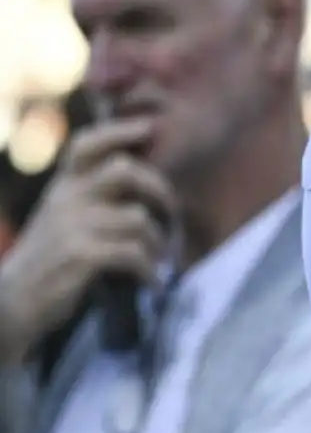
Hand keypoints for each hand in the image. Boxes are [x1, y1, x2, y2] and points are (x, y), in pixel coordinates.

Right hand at [0, 118, 173, 361]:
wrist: (13, 304)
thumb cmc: (48, 262)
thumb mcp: (61, 221)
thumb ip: (90, 199)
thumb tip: (140, 178)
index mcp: (61, 188)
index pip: (85, 145)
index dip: (118, 131)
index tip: (149, 128)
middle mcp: (65, 200)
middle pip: (126, 171)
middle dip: (160, 191)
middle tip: (172, 214)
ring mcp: (72, 226)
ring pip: (138, 217)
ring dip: (157, 243)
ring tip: (157, 260)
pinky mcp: (80, 255)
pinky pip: (134, 253)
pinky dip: (151, 271)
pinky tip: (153, 283)